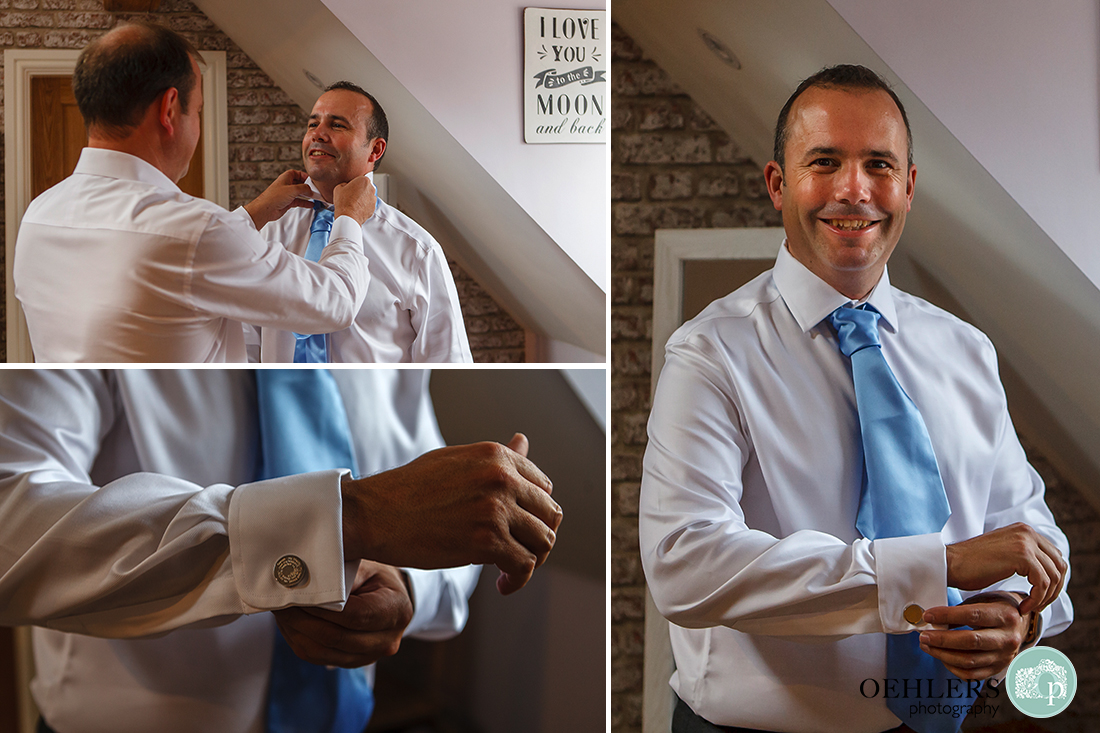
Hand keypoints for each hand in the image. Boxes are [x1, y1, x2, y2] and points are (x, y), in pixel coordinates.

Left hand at [243, 170, 313, 227]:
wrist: (266, 209)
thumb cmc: (274, 197)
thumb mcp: (293, 189)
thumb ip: (304, 188)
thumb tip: (310, 190)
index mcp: (286, 177)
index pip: (297, 173)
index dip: (304, 176)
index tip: (312, 180)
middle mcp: (286, 185)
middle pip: (299, 183)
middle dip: (307, 186)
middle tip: (315, 189)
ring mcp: (287, 194)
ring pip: (300, 193)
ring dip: (307, 195)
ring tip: (315, 197)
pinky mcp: (287, 202)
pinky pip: (299, 201)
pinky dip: (305, 202)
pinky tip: (311, 204)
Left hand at [272, 560, 412, 667]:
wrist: (388, 596)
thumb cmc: (376, 576)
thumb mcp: (366, 566)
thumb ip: (342, 575)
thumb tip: (305, 578)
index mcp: (397, 611)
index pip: (355, 616)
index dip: (323, 609)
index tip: (299, 596)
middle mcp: (387, 640)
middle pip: (337, 638)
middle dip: (303, 621)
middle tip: (282, 603)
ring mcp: (370, 656)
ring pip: (323, 652)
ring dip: (297, 633)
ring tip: (282, 613)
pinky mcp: (352, 662)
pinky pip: (319, 658)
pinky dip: (300, 642)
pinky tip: (290, 625)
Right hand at [333, 176, 376, 224]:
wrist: (348, 216)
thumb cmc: (344, 202)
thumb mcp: (339, 187)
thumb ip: (345, 183)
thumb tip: (346, 185)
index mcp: (364, 180)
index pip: (361, 179)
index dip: (355, 183)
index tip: (351, 187)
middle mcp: (371, 189)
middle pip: (366, 187)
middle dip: (360, 190)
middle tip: (352, 195)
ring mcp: (373, 199)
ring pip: (368, 196)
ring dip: (363, 198)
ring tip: (354, 202)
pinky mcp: (373, 208)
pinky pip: (369, 205)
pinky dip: (364, 206)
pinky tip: (357, 208)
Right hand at [342, 433, 561, 594]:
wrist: (374, 513)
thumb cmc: (410, 488)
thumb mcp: (456, 461)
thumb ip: (496, 458)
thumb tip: (523, 442)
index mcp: (496, 456)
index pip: (543, 487)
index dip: (534, 512)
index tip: (518, 528)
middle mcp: (502, 478)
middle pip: (549, 514)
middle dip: (538, 537)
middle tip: (517, 553)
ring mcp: (496, 509)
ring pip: (543, 542)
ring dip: (532, 561)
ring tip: (509, 571)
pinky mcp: (487, 541)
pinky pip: (524, 566)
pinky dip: (518, 580)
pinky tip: (502, 585)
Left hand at [919, 591, 1029, 679]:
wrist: (1021, 623)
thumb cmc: (997, 607)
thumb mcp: (984, 600)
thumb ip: (961, 609)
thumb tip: (933, 619)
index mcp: (1005, 616)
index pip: (972, 616)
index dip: (947, 616)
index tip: (928, 616)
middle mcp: (1008, 638)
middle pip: (970, 641)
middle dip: (942, 639)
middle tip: (924, 635)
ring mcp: (1004, 656)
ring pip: (969, 660)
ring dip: (943, 654)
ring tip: (927, 645)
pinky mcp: (998, 668)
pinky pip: (972, 673)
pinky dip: (953, 667)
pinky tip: (941, 657)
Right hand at [945, 523, 1066, 614]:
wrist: (949, 564)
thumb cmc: (970, 566)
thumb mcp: (1002, 556)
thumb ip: (1023, 557)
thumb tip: (1045, 574)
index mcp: (1024, 530)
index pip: (1054, 556)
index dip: (1053, 580)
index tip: (1040, 597)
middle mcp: (1027, 532)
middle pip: (1059, 565)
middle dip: (1054, 590)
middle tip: (1039, 605)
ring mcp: (1025, 542)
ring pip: (1054, 576)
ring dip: (1045, 597)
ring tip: (1029, 608)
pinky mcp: (1022, 556)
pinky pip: (1042, 583)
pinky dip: (1036, 599)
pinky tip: (1022, 606)